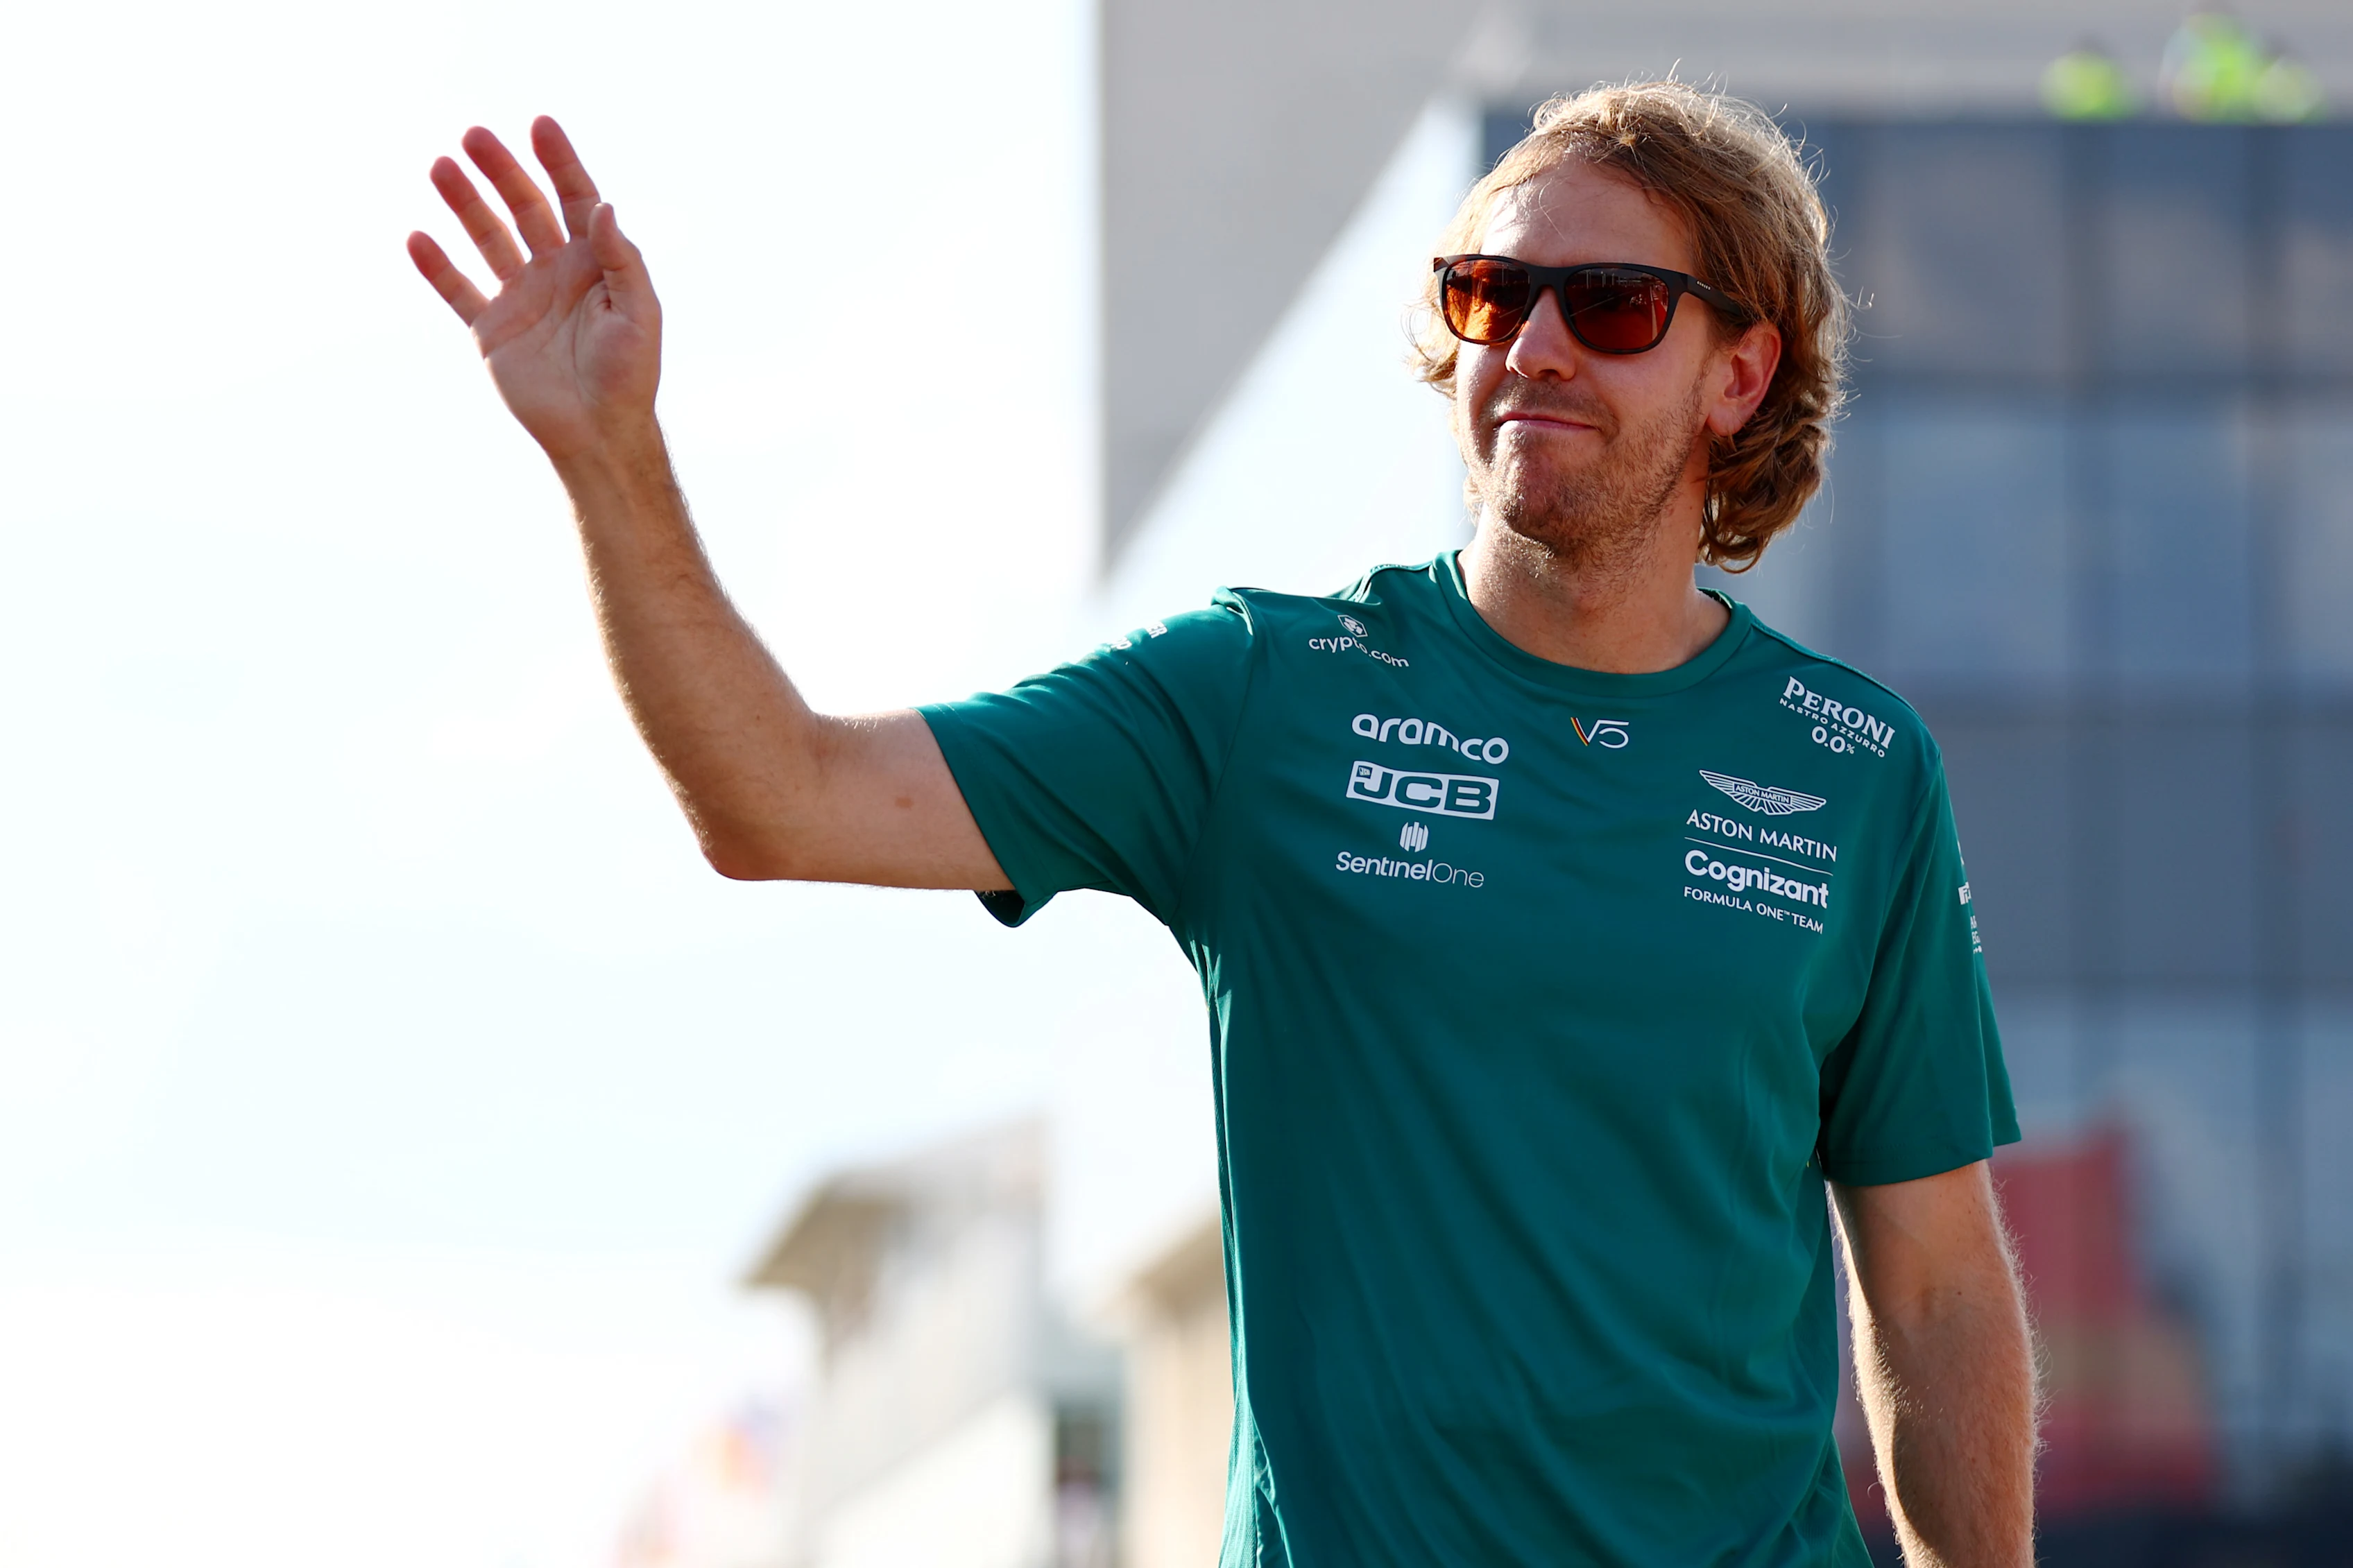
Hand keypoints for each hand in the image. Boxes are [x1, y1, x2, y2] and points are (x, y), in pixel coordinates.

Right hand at [407, 118, 659, 463]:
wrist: (598, 433)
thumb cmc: (628, 375)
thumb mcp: (638, 314)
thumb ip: (620, 259)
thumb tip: (602, 206)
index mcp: (595, 262)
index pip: (576, 198)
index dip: (559, 161)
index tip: (539, 124)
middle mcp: (555, 271)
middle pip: (525, 207)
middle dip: (502, 170)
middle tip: (474, 135)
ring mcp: (520, 297)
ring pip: (487, 237)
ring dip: (465, 203)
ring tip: (441, 166)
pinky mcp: (492, 329)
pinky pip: (458, 290)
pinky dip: (437, 267)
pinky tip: (417, 238)